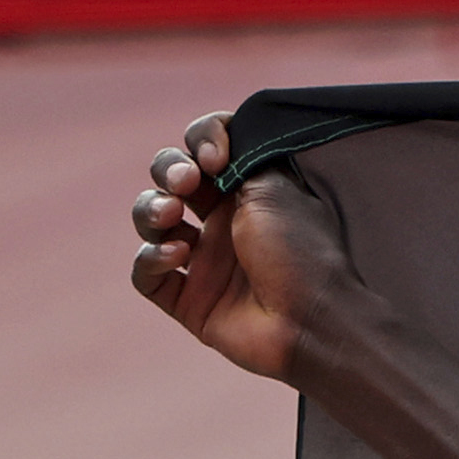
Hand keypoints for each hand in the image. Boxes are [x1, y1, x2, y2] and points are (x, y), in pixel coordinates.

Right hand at [127, 112, 363, 383]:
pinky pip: (146, 275)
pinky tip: (176, 255)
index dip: (200, 140)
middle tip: (187, 183)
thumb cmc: (301, 253)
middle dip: (167, 170)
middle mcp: (224, 223)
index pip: (204, 149)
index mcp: (247, 193)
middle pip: (170, 179)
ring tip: (170, 216)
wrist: (312, 321)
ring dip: (150, 210)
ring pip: (151, 222)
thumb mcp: (274, 188)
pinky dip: (151, 259)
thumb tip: (216, 136)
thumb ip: (241, 156)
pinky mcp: (189, 301)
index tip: (214, 156)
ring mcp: (204, 262)